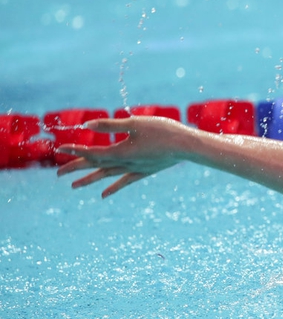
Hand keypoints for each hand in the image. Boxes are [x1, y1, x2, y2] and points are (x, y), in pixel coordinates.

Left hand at [57, 116, 191, 197]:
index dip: (76, 150)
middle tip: (58, 174)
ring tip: (74, 186)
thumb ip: (110, 125)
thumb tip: (86, 126)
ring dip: (90, 179)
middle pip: (96, 166)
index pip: (92, 152)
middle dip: (77, 168)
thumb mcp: (134, 123)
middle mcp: (124, 163)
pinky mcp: (144, 171)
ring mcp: (134, 169)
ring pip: (107, 175)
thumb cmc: (162, 130)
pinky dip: (113, 187)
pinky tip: (103, 195)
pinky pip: (124, 181)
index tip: (61, 148)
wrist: (187, 146)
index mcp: (120, 151)